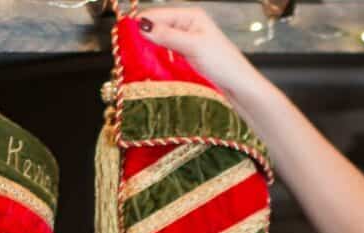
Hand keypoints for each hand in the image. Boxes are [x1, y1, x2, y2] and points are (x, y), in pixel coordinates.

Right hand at [135, 7, 262, 101]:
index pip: (156, 14)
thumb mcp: (193, 46)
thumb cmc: (224, 64)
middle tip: (128, 53)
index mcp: (190, 16)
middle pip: (156, 27)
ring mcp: (186, 42)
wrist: (239, 88)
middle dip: (143, 39)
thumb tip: (142, 27)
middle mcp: (187, 26)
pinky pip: (165, 55)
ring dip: (149, 51)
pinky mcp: (185, 58)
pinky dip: (157, 60)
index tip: (124, 39)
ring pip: (159, 42)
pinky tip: (150, 67)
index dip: (140, 25)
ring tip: (136, 62)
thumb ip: (168, 35)